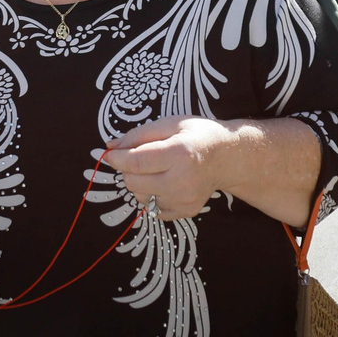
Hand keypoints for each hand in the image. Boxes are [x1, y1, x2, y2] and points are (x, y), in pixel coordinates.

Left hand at [102, 116, 231, 220]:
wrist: (227, 157)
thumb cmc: (197, 135)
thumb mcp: (169, 124)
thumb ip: (138, 135)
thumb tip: (110, 147)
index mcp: (179, 153)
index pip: (136, 162)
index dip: (117, 159)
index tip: (110, 154)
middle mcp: (182, 181)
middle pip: (134, 182)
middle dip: (128, 169)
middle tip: (139, 158)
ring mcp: (184, 200)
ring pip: (141, 197)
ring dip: (140, 183)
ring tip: (156, 170)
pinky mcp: (186, 212)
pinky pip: (153, 209)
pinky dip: (152, 196)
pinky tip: (165, 182)